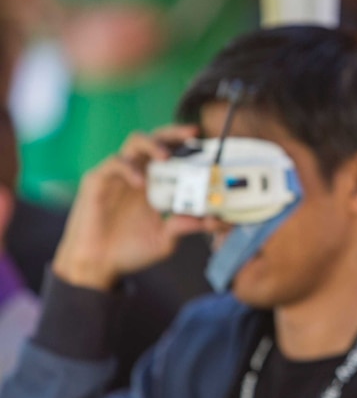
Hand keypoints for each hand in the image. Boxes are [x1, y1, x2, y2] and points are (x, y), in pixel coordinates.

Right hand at [52, 125, 204, 289]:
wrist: (99, 265)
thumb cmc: (130, 250)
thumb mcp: (165, 238)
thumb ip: (187, 226)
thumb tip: (217, 221)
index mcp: (156, 184)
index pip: (174, 155)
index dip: (189, 148)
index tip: (210, 146)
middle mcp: (139, 173)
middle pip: (157, 140)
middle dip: (174, 133)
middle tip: (192, 134)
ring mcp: (118, 175)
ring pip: (134, 143)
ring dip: (152, 144)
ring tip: (166, 156)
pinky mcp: (97, 181)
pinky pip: (114, 164)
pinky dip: (129, 168)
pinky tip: (140, 183)